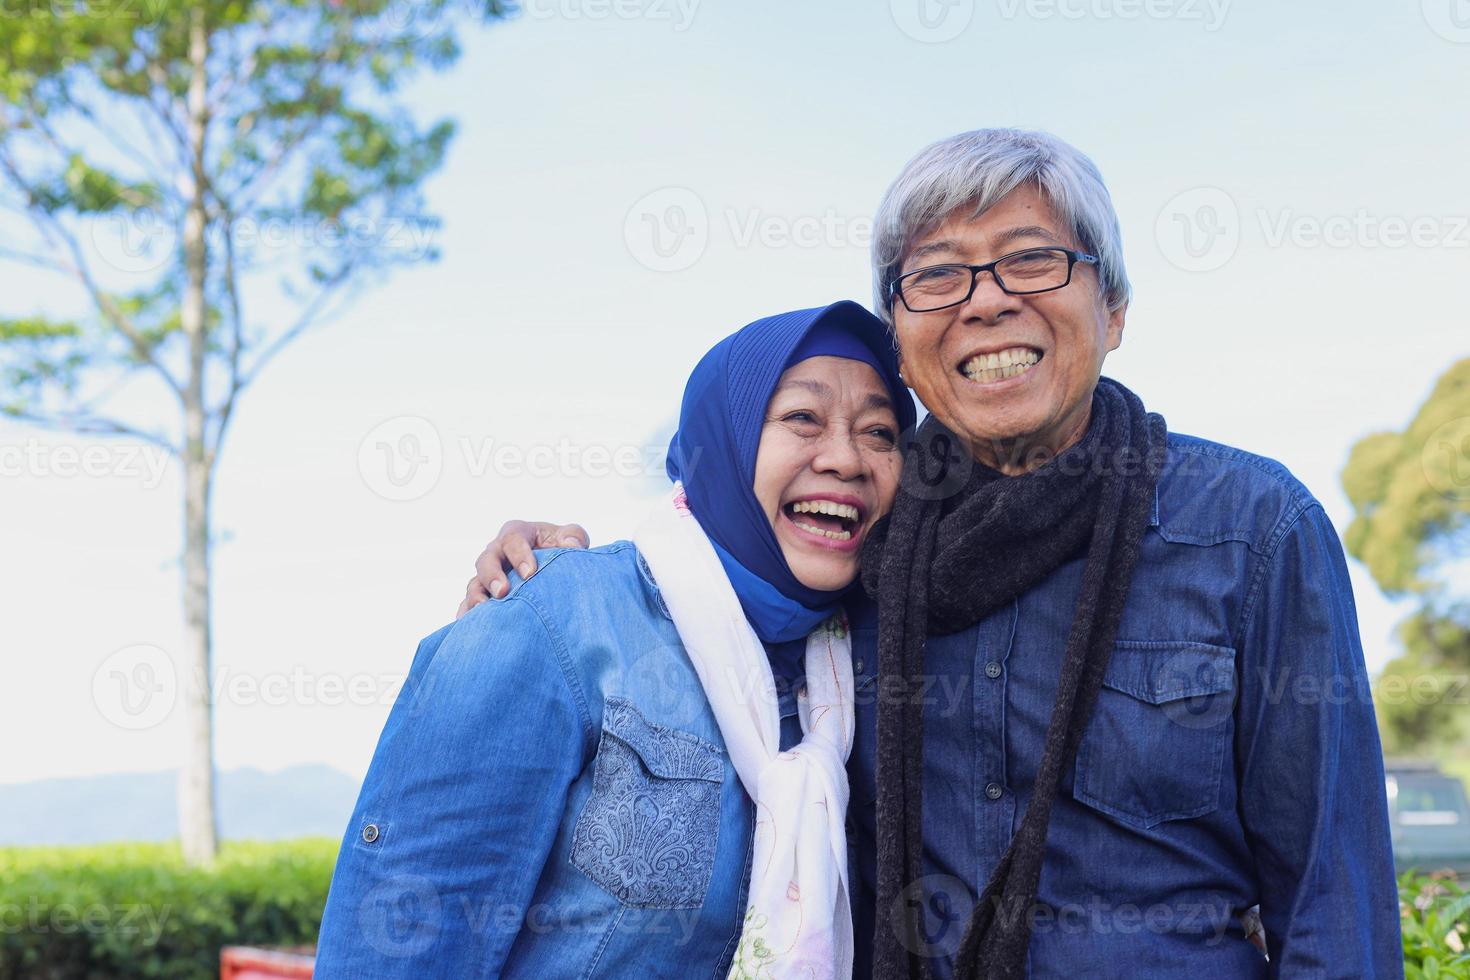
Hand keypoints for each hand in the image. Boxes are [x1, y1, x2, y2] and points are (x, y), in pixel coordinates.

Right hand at [456, 520, 589, 617]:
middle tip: (503, 592)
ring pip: (475, 583)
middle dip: (492, 576)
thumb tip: (571, 546)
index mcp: (517, 534)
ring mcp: (488, 575)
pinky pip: (469, 604)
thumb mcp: (570, 537)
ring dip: (476, 596)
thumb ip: (573, 536)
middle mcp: (497, 553)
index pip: (512, 539)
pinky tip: (469, 625)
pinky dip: (467, 614)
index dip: (519, 555)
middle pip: (486, 560)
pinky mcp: (484, 594)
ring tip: (484, 610)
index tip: (530, 573)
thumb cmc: (560, 548)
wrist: (555, 569)